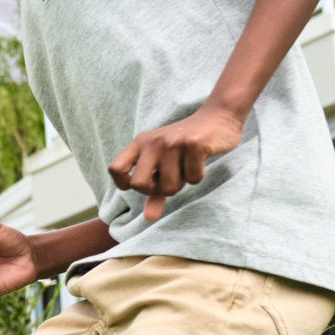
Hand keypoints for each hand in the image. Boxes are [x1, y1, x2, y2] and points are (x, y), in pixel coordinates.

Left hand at [108, 105, 243, 220]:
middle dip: (157, 191)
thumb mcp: (165, 163)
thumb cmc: (186, 145)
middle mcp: (152, 142)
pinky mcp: (194, 144)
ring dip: (182, 184)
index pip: (115, 169)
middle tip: (170, 180)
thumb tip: (149, 218)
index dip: (124, 184)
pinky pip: (192, 178)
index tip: (144, 184)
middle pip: (139, 185)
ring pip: (169, 187)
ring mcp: (173, 142)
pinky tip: (200, 162)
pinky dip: (197, 176)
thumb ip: (155, 190)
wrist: (218, 116)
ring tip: (186, 168)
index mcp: (140, 143)